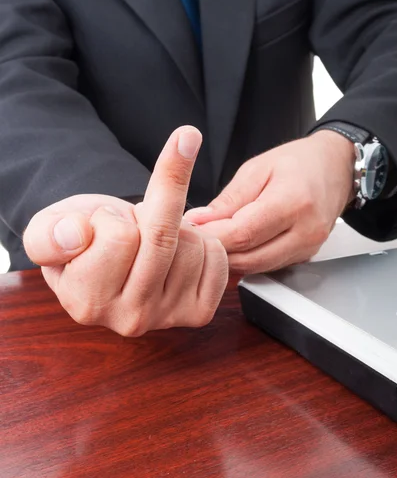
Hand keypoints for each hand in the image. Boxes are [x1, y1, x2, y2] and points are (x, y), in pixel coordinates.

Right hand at [24, 127, 227, 335]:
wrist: (112, 254)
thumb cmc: (82, 236)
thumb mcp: (48, 227)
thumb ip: (47, 234)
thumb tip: (75, 236)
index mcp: (85, 302)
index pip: (120, 235)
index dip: (113, 214)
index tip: (101, 222)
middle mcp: (128, 320)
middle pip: (161, 237)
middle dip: (149, 210)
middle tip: (133, 218)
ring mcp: (167, 319)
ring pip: (191, 242)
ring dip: (176, 224)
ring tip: (151, 238)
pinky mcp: (199, 312)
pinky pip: (217, 256)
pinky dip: (203, 239)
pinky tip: (178, 250)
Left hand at [185, 131, 354, 273]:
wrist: (335, 167)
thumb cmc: (298, 162)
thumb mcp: (256, 168)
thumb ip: (228, 200)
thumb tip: (199, 221)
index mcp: (293, 202)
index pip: (243, 233)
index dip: (211, 236)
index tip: (188, 230)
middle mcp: (306, 231)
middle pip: (249, 257)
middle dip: (216, 252)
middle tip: (193, 239)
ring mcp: (308, 248)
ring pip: (257, 267)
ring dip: (229, 258)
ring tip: (210, 241)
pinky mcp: (305, 257)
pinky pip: (268, 266)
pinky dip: (246, 259)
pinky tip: (233, 245)